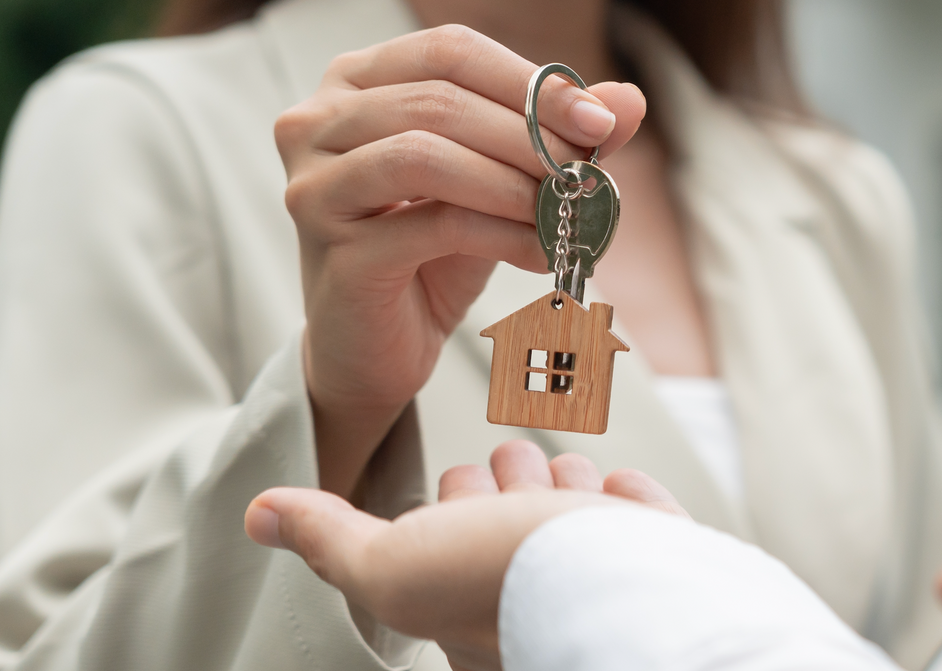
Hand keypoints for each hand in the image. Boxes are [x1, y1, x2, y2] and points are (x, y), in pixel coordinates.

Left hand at [244, 440, 685, 670]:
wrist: (623, 593)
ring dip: (566, 485)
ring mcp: (602, 585)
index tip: (459, 485)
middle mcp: (534, 606)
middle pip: (513, 520)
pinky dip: (628, 503)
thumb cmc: (505, 585)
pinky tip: (619, 495)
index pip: (450, 540)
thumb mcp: (390, 561)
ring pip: (575, 514)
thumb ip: (330, 538)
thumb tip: (260, 514)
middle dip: (510, 484)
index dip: (450, 503)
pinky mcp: (663, 566)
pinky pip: (641, 521)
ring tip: (565, 479)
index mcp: (466, 616)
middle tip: (515, 474)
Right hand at [275, 25, 647, 496]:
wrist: (376, 347)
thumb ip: (555, 137)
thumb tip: (627, 99)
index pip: (450, 51)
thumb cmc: (431, 254)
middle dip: (531, 136)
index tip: (601, 123)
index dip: (532, 83)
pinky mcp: (333, 247)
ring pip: (427, 154)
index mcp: (355, 83)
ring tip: (564, 214)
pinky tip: (541, 253)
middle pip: (440, 99)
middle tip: (589, 172)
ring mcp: (314, 183)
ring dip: (514, 183)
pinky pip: (435, 223)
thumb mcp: (499, 183)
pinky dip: (503, 234)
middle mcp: (317, 122)